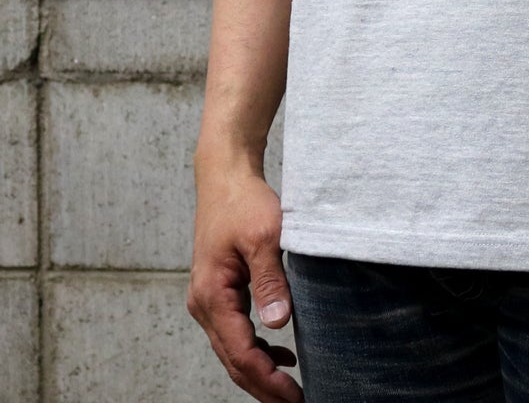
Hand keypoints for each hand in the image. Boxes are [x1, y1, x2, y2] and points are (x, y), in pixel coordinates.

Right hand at [187, 163, 303, 402]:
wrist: (225, 178)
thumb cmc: (244, 203)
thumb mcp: (264, 237)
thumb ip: (270, 281)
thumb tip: (279, 324)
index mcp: (212, 296)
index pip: (241, 353)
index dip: (268, 380)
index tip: (295, 397)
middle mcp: (204, 304)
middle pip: (233, 360)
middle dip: (263, 387)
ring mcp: (208, 300)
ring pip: (232, 350)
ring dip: (259, 371)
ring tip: (290, 389)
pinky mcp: (218, 292)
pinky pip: (234, 332)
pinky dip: (256, 349)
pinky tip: (281, 352)